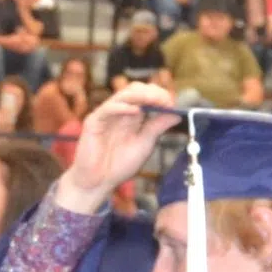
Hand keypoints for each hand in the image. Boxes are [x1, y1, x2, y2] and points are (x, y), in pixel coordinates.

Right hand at [64, 85, 179, 204]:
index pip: (146, 96)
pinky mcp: (94, 121)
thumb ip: (157, 128)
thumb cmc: (119, 165)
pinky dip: (123, 107)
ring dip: (141, 95)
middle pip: (136, 90)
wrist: (99, 182)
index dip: (160, 96)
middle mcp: (120, 112)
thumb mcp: (145, 144)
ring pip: (123, 95)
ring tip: (155, 100)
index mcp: (132, 117)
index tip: (172, 104)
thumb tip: (177, 115)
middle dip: (153, 92)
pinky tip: (135, 110)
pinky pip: (108, 108)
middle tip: (166, 101)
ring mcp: (106, 115)